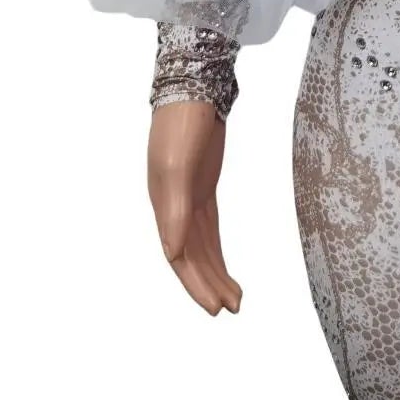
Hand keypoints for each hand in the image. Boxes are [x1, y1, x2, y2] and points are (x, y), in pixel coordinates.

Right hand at [147, 100, 241, 315]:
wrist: (193, 91)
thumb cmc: (181, 126)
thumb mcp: (178, 167)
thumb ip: (174, 210)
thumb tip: (173, 253)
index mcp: (164, 206)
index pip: (180, 257)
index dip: (196, 284)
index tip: (215, 309)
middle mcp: (172, 208)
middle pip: (191, 257)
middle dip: (208, 285)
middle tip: (232, 309)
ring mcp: (187, 198)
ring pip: (201, 247)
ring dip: (215, 273)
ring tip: (235, 299)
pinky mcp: (202, 189)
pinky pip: (208, 230)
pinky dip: (216, 250)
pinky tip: (225, 266)